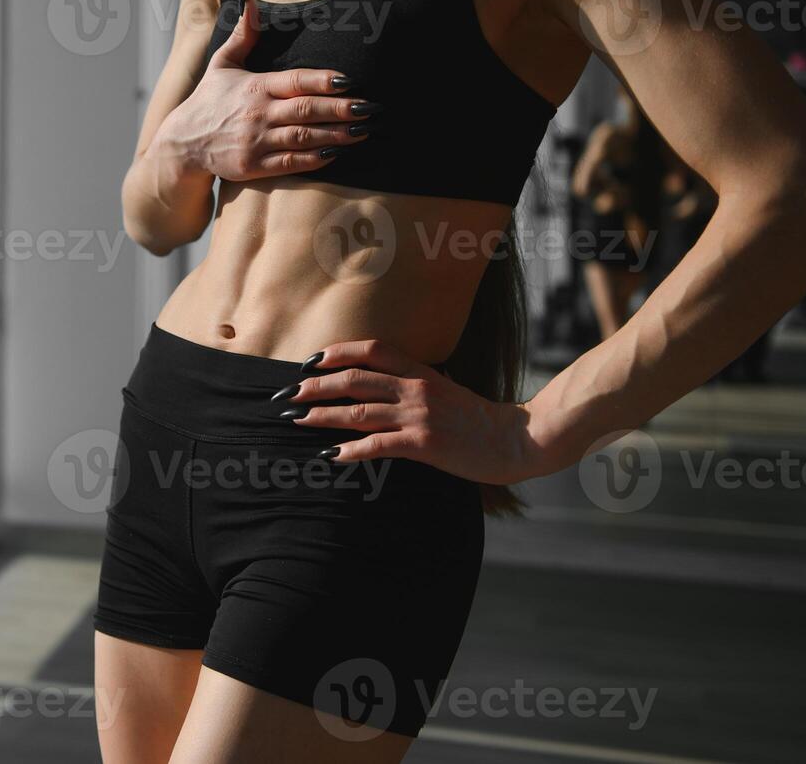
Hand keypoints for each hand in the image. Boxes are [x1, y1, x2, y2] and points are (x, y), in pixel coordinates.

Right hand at [155, 0, 375, 182]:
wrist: (182, 144)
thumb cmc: (208, 101)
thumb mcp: (222, 64)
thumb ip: (243, 35)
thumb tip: (252, 0)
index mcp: (255, 86)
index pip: (295, 81)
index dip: (323, 80)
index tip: (349, 79)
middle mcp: (258, 114)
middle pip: (306, 110)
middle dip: (341, 109)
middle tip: (369, 107)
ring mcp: (257, 142)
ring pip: (304, 137)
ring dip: (336, 135)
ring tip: (363, 130)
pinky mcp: (254, 166)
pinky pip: (290, 164)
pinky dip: (314, 159)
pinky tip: (336, 154)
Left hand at [279, 339, 545, 484]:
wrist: (518, 439)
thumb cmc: (480, 418)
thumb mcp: (447, 389)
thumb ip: (417, 383)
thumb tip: (385, 383)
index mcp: (421, 371)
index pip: (371, 350)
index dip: (337, 352)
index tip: (310, 361)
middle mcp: (416, 388)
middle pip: (355, 378)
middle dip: (316, 385)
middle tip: (287, 394)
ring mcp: (419, 415)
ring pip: (359, 411)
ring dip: (322, 416)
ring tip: (297, 420)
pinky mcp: (424, 444)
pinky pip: (378, 445)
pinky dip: (350, 450)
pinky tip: (330, 455)